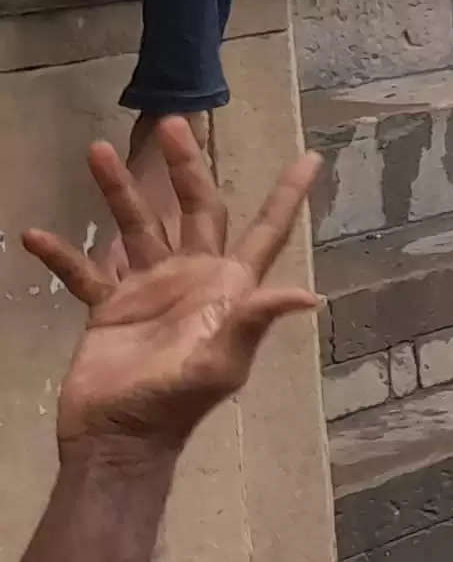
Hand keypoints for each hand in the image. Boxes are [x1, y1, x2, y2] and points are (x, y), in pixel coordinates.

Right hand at [18, 121, 323, 458]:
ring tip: (94, 149)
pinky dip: (62, 255)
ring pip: (135, 227)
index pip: (265, 231)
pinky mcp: (109, 309)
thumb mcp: (220, 364)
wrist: (118, 440)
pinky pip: (84, 273)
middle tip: (172, 122)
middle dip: (187, 168)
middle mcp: (193, 279)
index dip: (287, 197)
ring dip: (118, 191)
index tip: (308, 158)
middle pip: (195, 210)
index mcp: (228, 287)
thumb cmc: (175, 404)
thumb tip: (307, 295)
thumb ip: (254, 323)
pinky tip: (34, 235)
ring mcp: (150, 291)